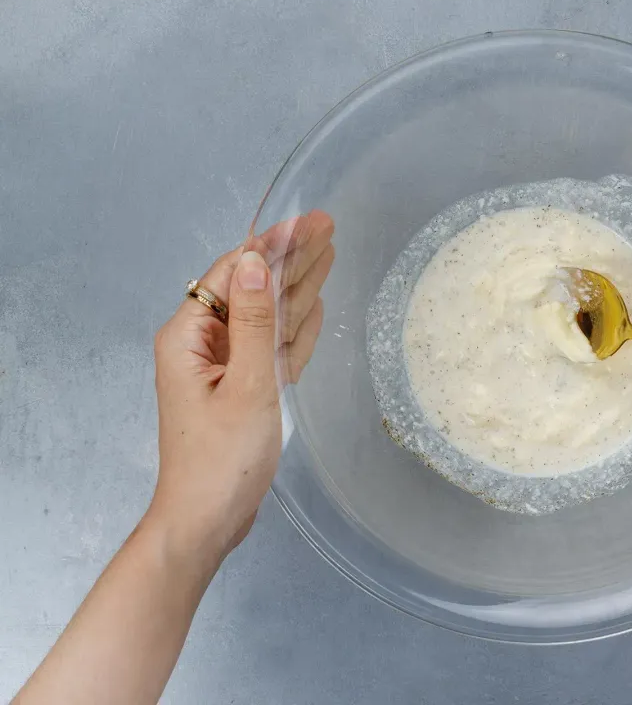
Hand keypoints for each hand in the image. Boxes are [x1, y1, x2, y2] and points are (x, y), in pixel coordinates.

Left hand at [148, 211, 334, 564]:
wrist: (207, 521)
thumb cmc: (223, 459)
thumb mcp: (247, 384)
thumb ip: (253, 321)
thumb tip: (254, 261)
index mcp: (191, 336)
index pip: (234, 271)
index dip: (275, 243)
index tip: (311, 221)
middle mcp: (203, 344)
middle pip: (252, 289)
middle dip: (291, 260)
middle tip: (328, 228)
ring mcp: (222, 368)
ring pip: (265, 318)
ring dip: (297, 289)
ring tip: (326, 254)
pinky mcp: (240, 390)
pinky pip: (269, 349)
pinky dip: (293, 330)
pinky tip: (311, 306)